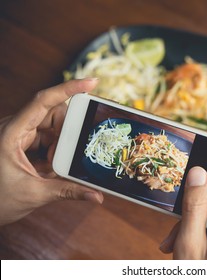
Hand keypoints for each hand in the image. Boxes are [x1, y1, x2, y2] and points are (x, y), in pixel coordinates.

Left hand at [0, 79, 103, 225]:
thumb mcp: (34, 194)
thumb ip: (67, 191)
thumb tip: (96, 195)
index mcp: (11, 134)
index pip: (43, 101)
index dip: (68, 89)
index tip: (91, 83)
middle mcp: (15, 128)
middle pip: (52, 113)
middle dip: (67, 130)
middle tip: (70, 152)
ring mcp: (18, 135)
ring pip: (52, 127)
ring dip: (61, 143)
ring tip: (55, 165)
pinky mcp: (22, 143)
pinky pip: (47, 138)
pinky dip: (55, 151)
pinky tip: (51, 167)